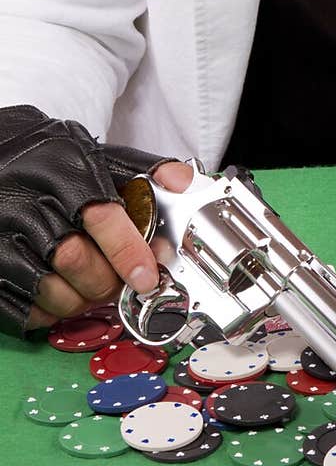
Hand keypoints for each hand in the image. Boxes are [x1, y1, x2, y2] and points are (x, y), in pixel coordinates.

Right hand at [0, 104, 192, 335]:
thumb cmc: (52, 159)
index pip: (101, 216)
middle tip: (120, 283)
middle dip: (107, 281)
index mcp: (62, 169)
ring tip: (92, 288)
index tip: (147, 277)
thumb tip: (187, 185)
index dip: (129, 252)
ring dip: (80, 300)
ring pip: (50, 289)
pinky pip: (25, 307)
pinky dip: (50, 311)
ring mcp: (2, 234)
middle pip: (75, 259)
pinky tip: (61, 293)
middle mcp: (27, 201)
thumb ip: (144, 171)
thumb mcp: (97, 153)